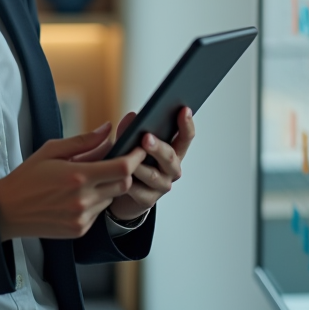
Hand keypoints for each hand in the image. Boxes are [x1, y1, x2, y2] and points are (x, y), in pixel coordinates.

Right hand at [0, 122, 146, 240]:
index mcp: (78, 176)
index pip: (122, 168)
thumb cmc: (28, 176)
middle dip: (125, 171)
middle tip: (116, 160)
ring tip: (89, 178)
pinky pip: (99, 212)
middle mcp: (83, 200)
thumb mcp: (52, 150)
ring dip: (109, 187)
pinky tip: (79, 195)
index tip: (138, 148)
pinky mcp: (80, 229)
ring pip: (112, 198)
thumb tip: (108, 128)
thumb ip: (85, 141)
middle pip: (124, 184)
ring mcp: (82, 217)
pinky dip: (96, 201)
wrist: (7, 210)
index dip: (135, 157)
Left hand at [90, 107, 194, 221]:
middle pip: (170, 157)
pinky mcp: (148, 200)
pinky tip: (122, 178)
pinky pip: (139, 191)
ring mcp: (162, 185)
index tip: (184, 109)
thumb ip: (131, 130)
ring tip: (128, 159)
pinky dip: (130, 184)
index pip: (185, 137)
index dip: (186, 124)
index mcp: (173, 151)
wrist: (121, 193)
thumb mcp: (130, 143)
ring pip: (153, 175)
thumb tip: (132, 116)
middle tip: (146, 137)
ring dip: (140, 166)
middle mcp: (172, 169)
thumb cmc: (131, 162)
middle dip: (158, 147)